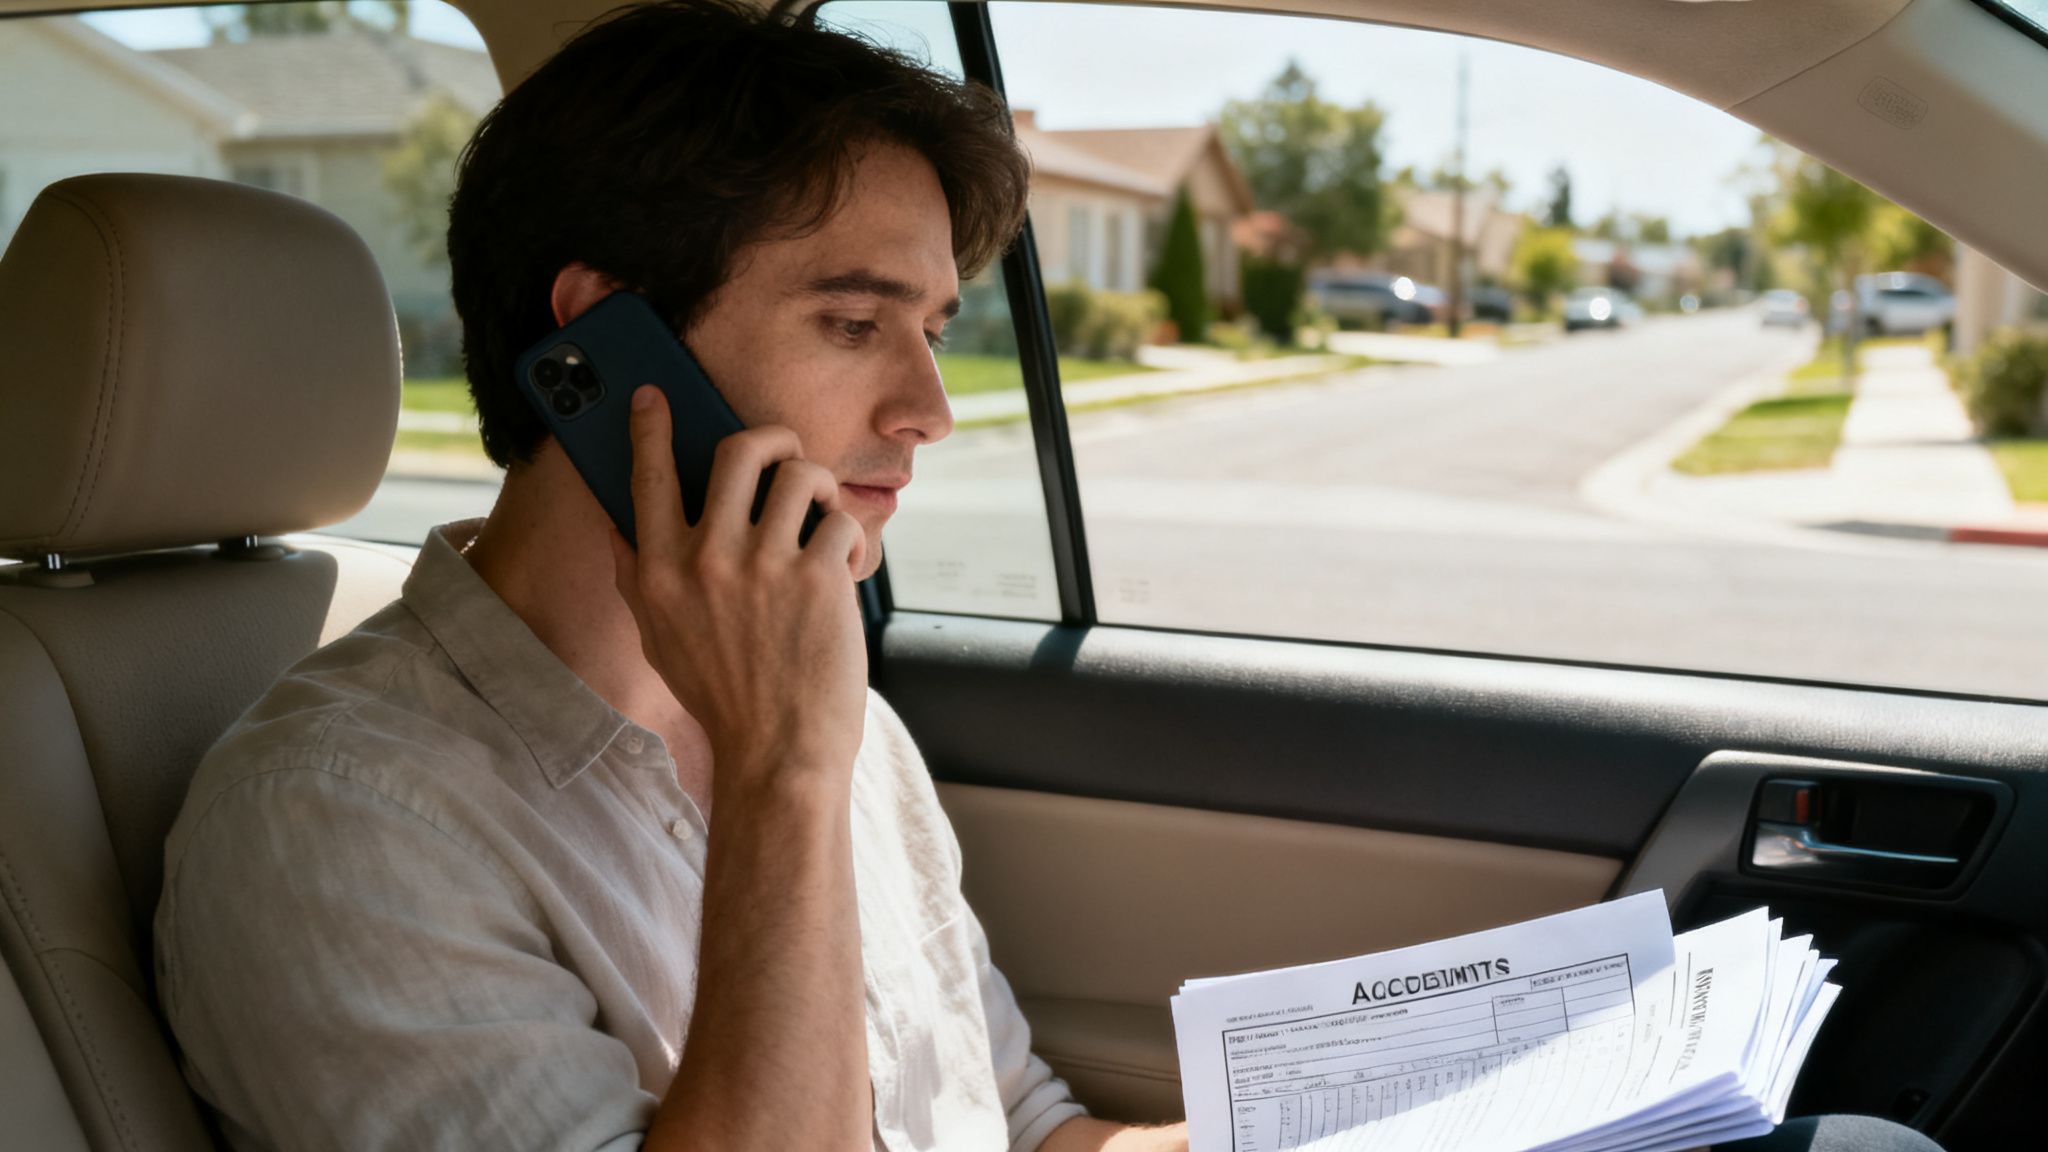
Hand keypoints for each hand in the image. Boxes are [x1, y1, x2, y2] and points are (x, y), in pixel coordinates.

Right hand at [608, 385, 869, 792]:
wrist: (777, 756)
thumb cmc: (721, 698)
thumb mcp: (657, 638)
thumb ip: (635, 576)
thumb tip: (618, 521)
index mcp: (658, 572)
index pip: (645, 477)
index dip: (651, 427)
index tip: (655, 396)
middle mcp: (706, 560)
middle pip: (737, 449)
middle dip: (770, 439)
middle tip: (783, 454)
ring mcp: (765, 566)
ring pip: (799, 474)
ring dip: (817, 486)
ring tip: (820, 513)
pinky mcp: (819, 578)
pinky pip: (842, 519)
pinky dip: (850, 538)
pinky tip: (846, 566)